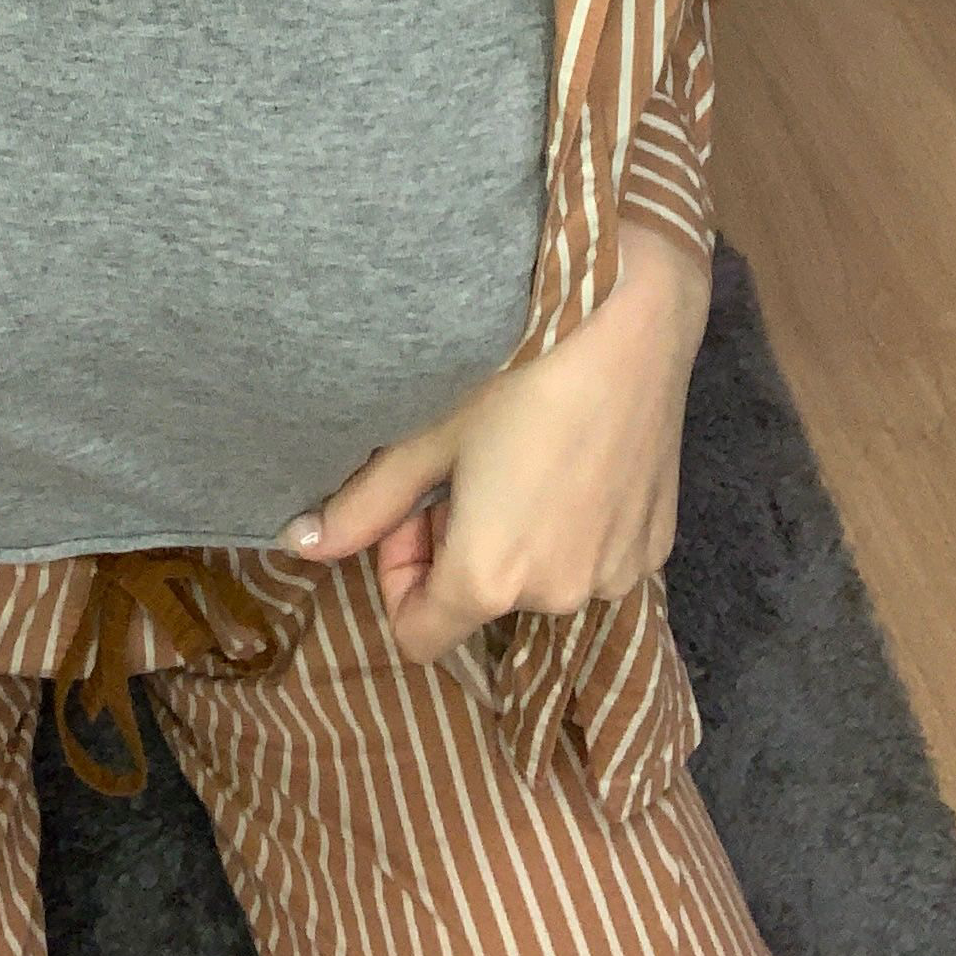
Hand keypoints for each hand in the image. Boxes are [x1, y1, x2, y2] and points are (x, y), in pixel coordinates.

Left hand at [279, 223, 711, 666]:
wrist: (623, 318)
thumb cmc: (513, 370)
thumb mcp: (426, 434)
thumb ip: (364, 504)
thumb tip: (299, 546)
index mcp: (491, 579)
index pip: (420, 636)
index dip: (399, 578)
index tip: (412, 511)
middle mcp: (559, 596)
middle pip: (483, 601)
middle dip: (459, 547)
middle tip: (465, 467)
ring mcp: (616, 575)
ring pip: (541, 578)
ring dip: (520, 539)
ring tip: (523, 457)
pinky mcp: (656, 548)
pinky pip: (594, 558)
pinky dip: (573, 527)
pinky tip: (573, 458)